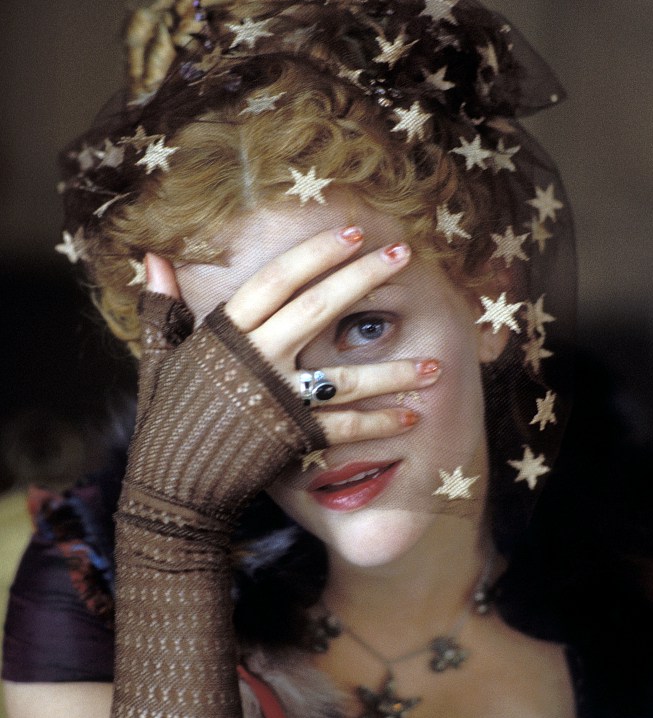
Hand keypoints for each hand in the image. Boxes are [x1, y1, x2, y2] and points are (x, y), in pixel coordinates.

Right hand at [146, 226, 440, 446]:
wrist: (171, 484)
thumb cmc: (167, 418)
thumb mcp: (160, 358)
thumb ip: (162, 308)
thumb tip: (153, 257)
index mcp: (225, 333)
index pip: (277, 279)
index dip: (317, 252)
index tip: (356, 232)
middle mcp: (254, 358)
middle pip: (317, 307)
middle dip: (364, 277)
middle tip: (404, 254)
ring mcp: (276, 399)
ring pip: (344, 375)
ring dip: (393, 369)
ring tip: (434, 363)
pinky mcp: (291, 437)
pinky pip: (344, 426)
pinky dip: (379, 422)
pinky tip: (412, 414)